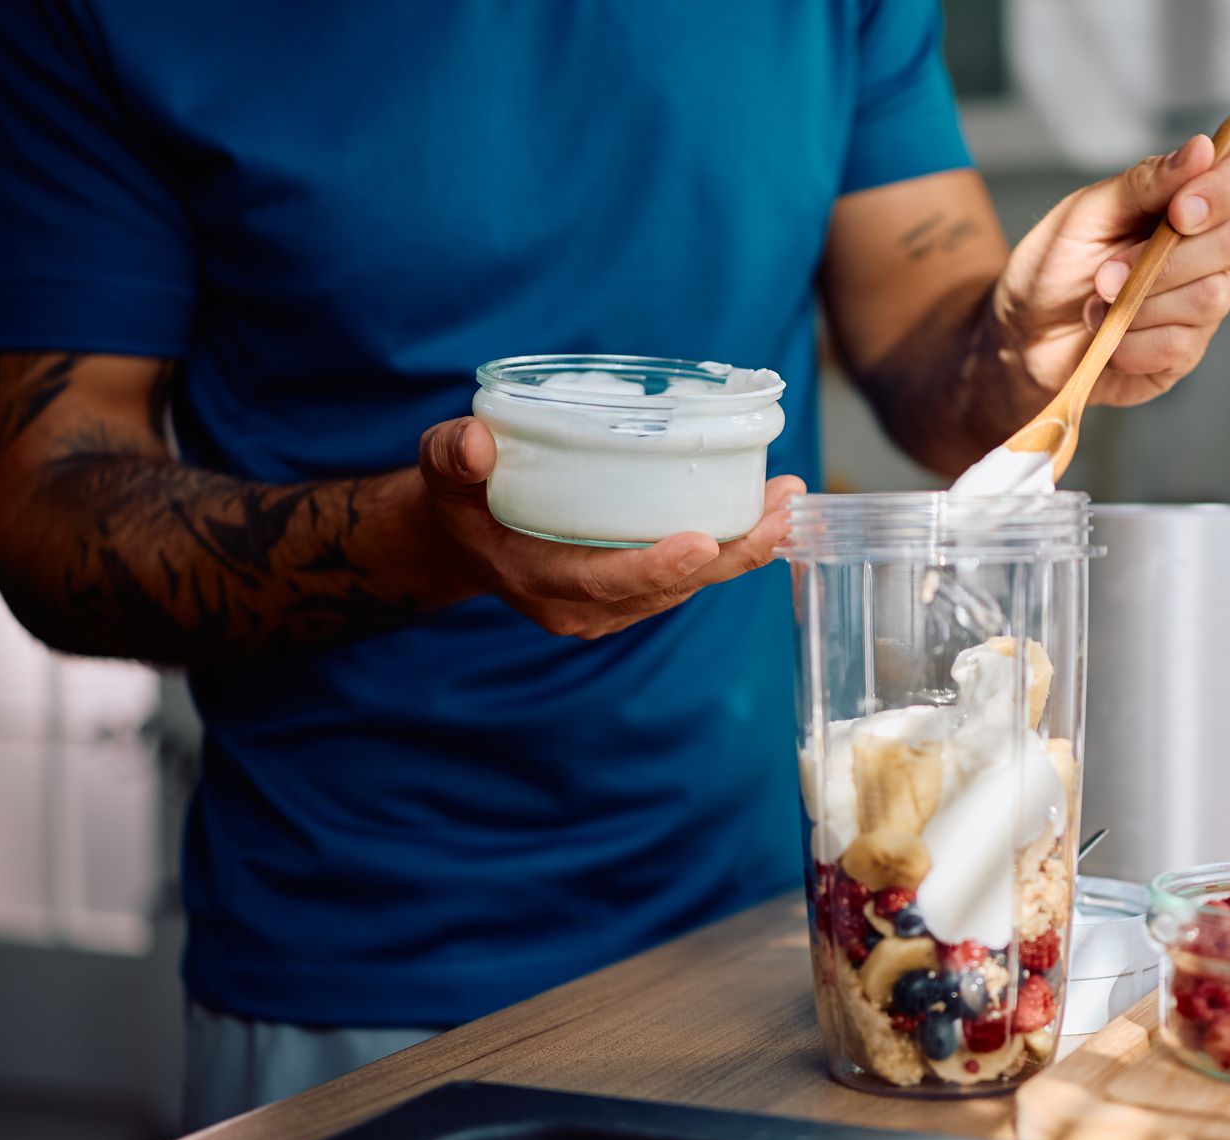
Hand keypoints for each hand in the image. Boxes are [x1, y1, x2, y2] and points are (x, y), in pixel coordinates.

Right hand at [414, 417, 800, 638]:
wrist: (463, 539)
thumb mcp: (441, 473)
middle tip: (781, 509)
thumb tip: (473, 441)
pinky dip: (731, 546)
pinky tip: (769, 510)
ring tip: (788, 500)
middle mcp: (583, 607)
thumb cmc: (457, 499)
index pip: (605, 582)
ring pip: (691, 585)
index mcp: (539, 582)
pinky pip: (691, 577)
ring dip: (745, 547)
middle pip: (669, 588)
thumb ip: (451, 457)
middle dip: (732, 553)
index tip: (703, 540)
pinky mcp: (633, 593)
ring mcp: (612, 606)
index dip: (655, 567)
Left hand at [992, 133, 1229, 406]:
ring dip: (1139, 304)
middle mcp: (1205, 250)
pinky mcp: (1185, 352)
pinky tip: (1107, 339)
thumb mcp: (1085, 214)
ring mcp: (1200, 303)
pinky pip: (1179, 345)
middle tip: (1104, 274)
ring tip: (1096, 306)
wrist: (1022, 334)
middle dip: (1162, 261)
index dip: (1228, 188)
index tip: (1179, 211)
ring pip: (1211, 297)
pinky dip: (1131, 343)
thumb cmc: (1054, 265)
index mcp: (1186, 201)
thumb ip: (1144, 182)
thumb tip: (1203, 148)